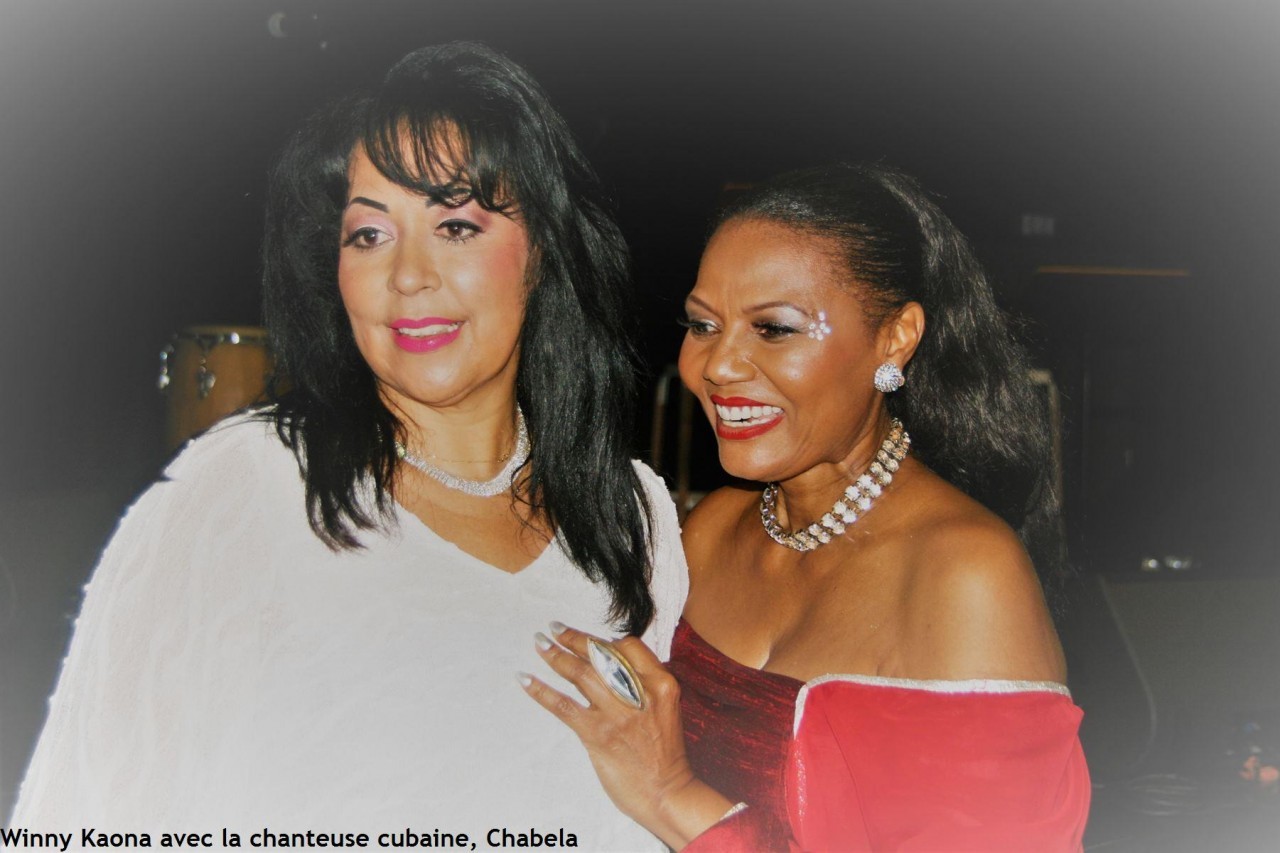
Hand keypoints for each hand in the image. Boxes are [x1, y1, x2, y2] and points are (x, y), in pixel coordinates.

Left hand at [520, 624, 732, 848]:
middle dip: (573, 638)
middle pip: (600, 655)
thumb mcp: (665, 709)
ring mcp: (616, 713)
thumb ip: (643, 686)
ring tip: (539, 643)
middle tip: (554, 628)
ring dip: (555, 655)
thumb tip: (611, 666)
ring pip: (579, 673)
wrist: (667, 793)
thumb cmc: (666, 753)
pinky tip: (525, 679)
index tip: (589, 640)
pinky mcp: (597, 734)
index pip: (629, 647)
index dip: (605, 641)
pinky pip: (563, 705)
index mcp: (661, 684)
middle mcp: (639, 693)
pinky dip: (541, 690)